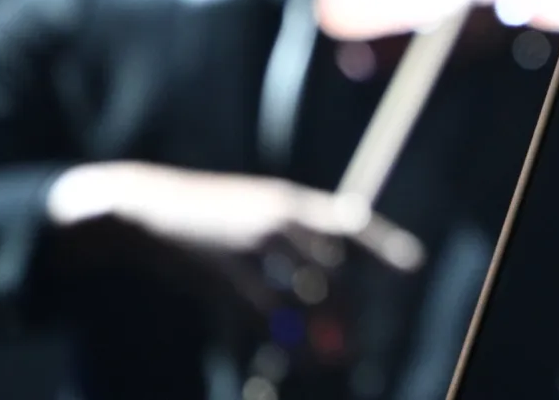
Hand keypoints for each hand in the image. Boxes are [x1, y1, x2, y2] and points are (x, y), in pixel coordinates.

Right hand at [45, 161, 423, 318]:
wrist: (145, 207)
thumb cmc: (202, 219)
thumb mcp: (252, 214)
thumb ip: (289, 246)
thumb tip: (321, 283)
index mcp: (289, 201)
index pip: (351, 223)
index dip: (384, 246)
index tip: (413, 266)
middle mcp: (280, 216)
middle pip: (335, 268)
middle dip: (348, 310)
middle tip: (352, 342)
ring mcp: (254, 242)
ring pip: (306, 292)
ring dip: (321, 329)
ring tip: (329, 356)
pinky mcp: (227, 270)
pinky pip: (268, 311)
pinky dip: (281, 334)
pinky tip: (283, 348)